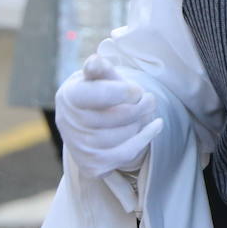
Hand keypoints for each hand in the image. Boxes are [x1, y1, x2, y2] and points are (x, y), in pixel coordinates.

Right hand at [54, 54, 162, 177]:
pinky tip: (157, 124)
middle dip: (141, 106)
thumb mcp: (97, 75)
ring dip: (141, 121)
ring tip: (143, 111)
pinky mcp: (93, 165)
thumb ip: (100, 67)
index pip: (98, 95)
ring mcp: (80, 147)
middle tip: (149, 98)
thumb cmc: (96, 91)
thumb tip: (95, 62)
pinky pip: (127, 153)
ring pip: (125, 134)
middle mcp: (69, 124)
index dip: (123, 92)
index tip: (137, 90)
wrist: (85, 122)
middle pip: (119, 116)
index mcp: (69, 96)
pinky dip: (146, 137)